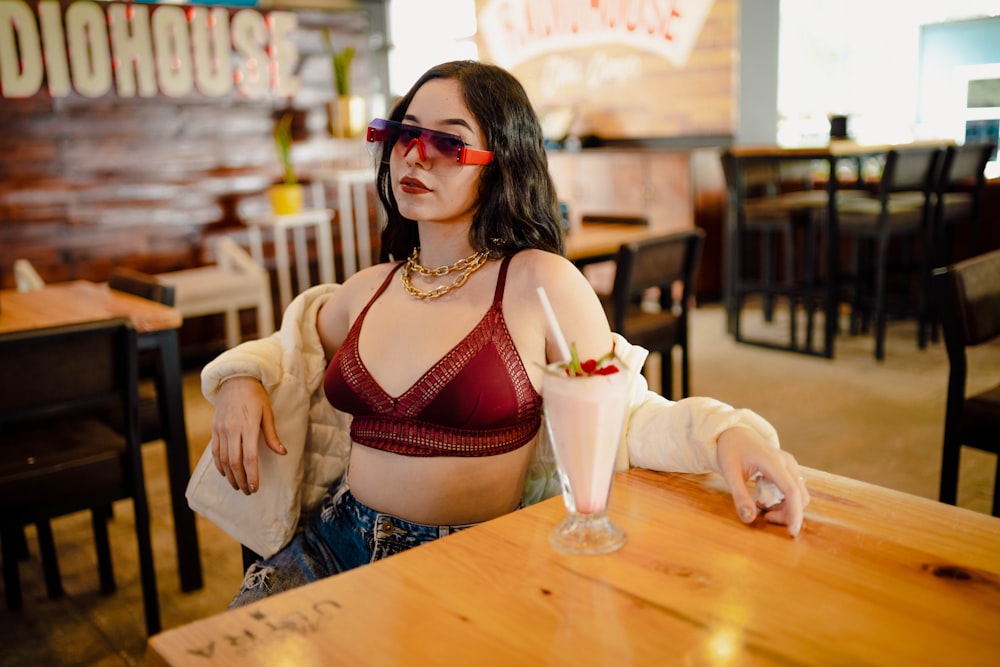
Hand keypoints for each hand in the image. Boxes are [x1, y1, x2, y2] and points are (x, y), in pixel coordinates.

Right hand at [211, 377, 285, 494]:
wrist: (235, 380)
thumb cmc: (255, 396)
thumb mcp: (268, 413)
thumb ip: (272, 435)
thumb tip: (282, 453)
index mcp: (248, 426)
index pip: (249, 457)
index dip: (252, 475)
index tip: (255, 487)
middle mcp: (232, 430)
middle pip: (234, 462)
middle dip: (241, 480)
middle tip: (247, 491)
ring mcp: (221, 430)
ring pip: (223, 459)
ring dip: (230, 476)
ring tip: (238, 486)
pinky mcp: (215, 429)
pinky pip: (215, 451)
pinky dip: (220, 465)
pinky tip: (226, 473)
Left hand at [716, 427, 809, 536]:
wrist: (732, 432)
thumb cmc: (730, 450)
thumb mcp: (730, 474)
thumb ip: (740, 496)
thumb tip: (749, 519)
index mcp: (773, 462)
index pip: (792, 492)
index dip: (795, 514)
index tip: (792, 532)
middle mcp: (786, 463)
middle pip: (798, 496)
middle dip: (787, 513)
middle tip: (764, 517)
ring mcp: (789, 464)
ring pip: (798, 494)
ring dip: (785, 506)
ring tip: (761, 505)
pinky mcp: (787, 467)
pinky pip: (792, 488)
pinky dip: (783, 499)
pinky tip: (764, 497)